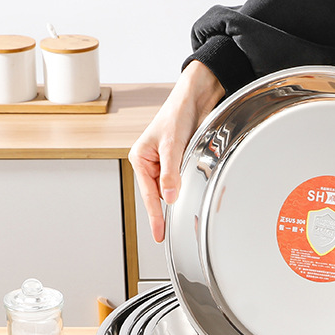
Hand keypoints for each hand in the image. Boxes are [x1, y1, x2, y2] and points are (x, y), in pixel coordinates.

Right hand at [128, 61, 224, 241]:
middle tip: (180, 215)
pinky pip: (182, 181)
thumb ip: (171, 172)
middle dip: (172, 202)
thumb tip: (169, 197)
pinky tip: (195, 172)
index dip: (155, 217)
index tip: (158, 235)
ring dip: (183, 188)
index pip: (149, 195)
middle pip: (160, 195)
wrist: (194, 99)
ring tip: (190, 172)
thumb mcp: (172, 145)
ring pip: (173, 189)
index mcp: (140, 159)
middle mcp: (150, 164)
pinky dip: (189, 182)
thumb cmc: (177, 114)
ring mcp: (164, 165)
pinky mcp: (178, 163)